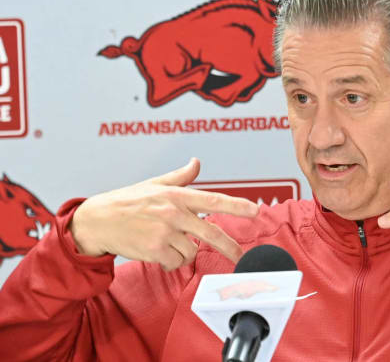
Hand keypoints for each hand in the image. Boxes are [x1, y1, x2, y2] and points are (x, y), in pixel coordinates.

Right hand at [70, 159, 258, 270]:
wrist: (97, 221)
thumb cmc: (128, 201)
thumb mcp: (154, 184)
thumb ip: (180, 177)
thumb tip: (196, 162)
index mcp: (177, 195)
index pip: (213, 200)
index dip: (237, 206)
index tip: (256, 211)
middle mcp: (173, 213)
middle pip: (211, 233)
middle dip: (230, 247)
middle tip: (241, 257)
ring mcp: (164, 232)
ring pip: (191, 251)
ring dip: (185, 253)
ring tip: (167, 243)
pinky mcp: (154, 250)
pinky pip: (176, 263)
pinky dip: (171, 262)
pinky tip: (158, 253)